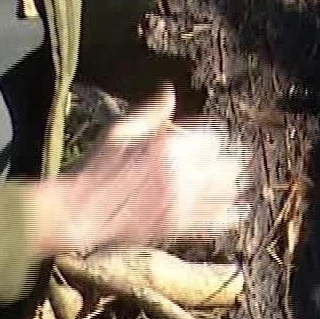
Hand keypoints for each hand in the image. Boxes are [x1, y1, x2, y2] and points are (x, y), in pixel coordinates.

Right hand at [28, 85, 250, 255]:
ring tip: (228, 188)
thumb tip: (169, 91)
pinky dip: (230, 218)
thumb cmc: (95, 169)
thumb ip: (151, 113)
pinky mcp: (176, 228)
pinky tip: (236, 213)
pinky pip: (216, 223)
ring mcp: (179, 204)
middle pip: (225, 168)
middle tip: (223, 168)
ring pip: (226, 195)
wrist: (82, 212)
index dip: (211, 143)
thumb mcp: (118, 132)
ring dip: (229, 190)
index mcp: (166, 148)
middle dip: (225, 166)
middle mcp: (178, 175)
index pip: (212, 141)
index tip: (206, 146)